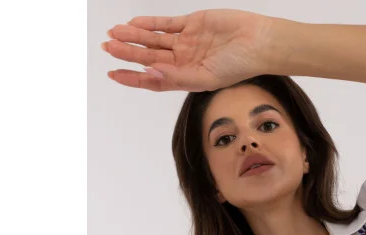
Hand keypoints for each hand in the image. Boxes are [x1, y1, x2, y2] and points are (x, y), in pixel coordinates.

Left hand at [102, 9, 279, 91]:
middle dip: (128, 53)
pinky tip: (134, 23)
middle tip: (108, 47)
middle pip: (150, 57)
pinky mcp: (193, 24)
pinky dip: (150, 23)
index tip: (114, 74)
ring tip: (114, 34)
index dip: (133, 77)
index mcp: (187, 78)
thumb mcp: (205, 78)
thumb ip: (176, 76)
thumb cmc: (238, 66)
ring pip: (154, 40)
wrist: (257, 43)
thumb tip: (149, 74)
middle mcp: (184, 61)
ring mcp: (188, 42)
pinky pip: (166, 23)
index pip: (153, 79)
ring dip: (135, 37)